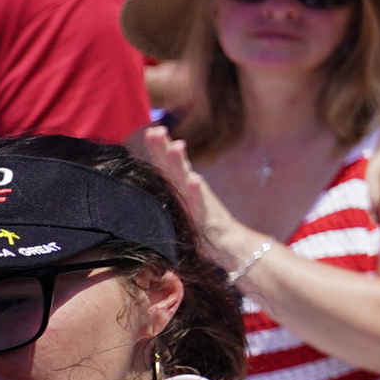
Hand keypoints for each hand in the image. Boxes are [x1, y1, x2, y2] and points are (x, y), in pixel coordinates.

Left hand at [133, 125, 254, 268]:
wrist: (231, 249)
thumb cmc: (204, 234)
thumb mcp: (181, 216)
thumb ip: (171, 203)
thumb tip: (149, 196)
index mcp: (183, 192)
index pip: (168, 167)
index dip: (159, 150)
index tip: (152, 130)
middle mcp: (192, 193)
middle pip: (175, 167)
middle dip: (165, 148)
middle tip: (156, 130)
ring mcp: (201, 204)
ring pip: (187, 181)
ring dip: (181, 163)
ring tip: (176, 146)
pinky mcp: (208, 219)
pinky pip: (201, 205)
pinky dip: (197, 192)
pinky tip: (195, 180)